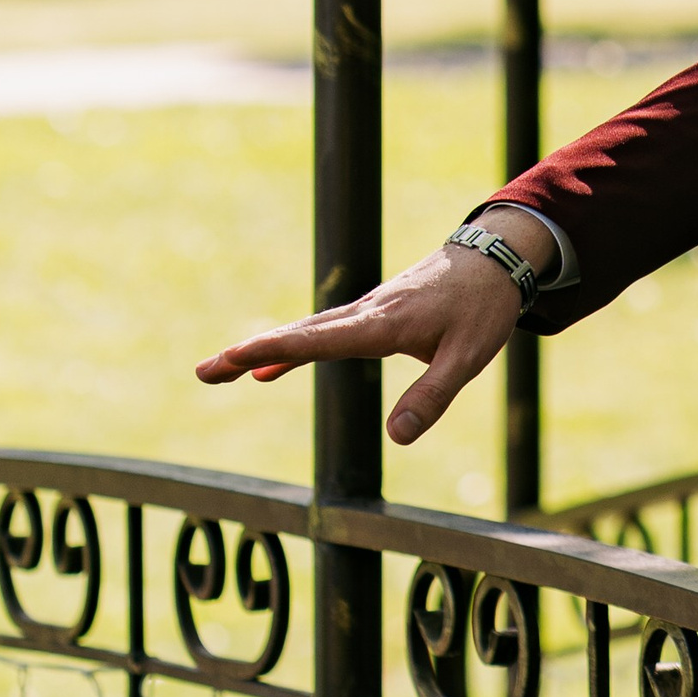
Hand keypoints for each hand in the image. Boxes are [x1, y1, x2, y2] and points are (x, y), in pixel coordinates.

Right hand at [194, 245, 519, 446]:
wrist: (494, 259)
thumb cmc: (483, 308)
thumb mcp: (470, 357)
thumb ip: (434, 396)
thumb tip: (398, 437)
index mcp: (383, 324)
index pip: (317, 340)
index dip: (273, 351)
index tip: (233, 359)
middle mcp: (365, 314)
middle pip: (298, 335)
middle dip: (249, 352)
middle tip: (203, 371)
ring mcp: (366, 311)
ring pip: (306, 333)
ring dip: (262, 350)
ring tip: (217, 371)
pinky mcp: (373, 314)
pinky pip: (323, 334)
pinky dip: (293, 350)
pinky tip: (269, 371)